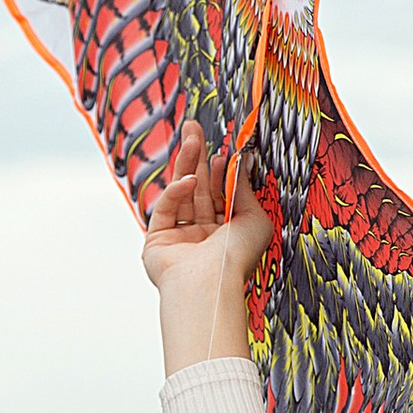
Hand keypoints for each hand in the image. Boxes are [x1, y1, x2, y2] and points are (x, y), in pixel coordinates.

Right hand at [141, 124, 275, 373]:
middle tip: (194, 128)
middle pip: (198, 189)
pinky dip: (175, 192)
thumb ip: (244, 189)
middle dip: (197, 158)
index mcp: (226, 234)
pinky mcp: (158, 240)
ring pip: (181, 194)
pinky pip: (166, 209)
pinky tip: (187, 180)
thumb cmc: (237, 258)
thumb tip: (242, 163)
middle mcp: (203, 236)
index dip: (220, 171)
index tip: (221, 149)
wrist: (210, 283)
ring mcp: (180, 238)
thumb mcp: (254, 218)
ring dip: (186, 165)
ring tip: (190, 137)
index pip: (220, 195)